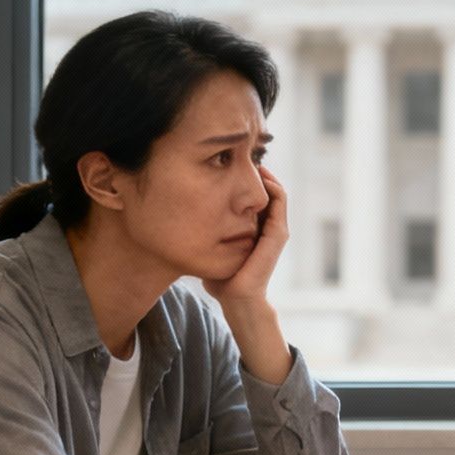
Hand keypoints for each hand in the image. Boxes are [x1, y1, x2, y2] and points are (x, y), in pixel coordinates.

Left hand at [203, 165, 288, 309]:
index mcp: (254, 228)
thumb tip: (175, 215)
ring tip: (251, 160)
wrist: (236, 299)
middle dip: (254, 172)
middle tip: (239, 155)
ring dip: (266, 174)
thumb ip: (202, 232)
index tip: (227, 165)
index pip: (253, 196)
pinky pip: (279, 201)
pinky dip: (272, 185)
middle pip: (265, 190)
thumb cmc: (221, 278)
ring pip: (276, 191)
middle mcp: (268, 227)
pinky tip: (259, 175)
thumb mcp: (209, 247)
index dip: (243, 179)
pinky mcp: (278, 234)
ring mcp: (276, 230)